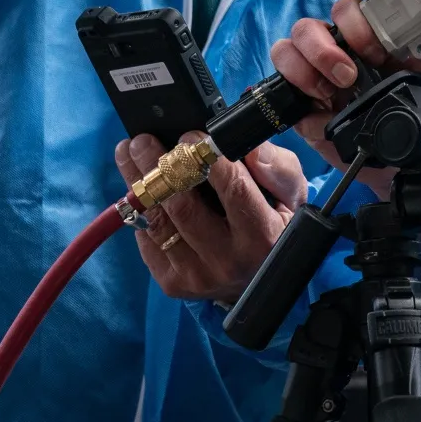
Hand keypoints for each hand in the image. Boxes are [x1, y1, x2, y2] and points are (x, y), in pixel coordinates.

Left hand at [114, 131, 306, 303]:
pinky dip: (142, 211)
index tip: (191, 137)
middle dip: (160, 166)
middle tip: (143, 140)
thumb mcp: (290, 194)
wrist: (259, 278)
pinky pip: (147, 241)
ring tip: (130, 154)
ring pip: (159, 221)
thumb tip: (239, 144)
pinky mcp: (173, 284)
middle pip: (184, 206)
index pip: (233, 190)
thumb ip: (275, 167)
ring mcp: (197, 276)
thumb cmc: (274, 226)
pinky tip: (139, 189)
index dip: (207, 159)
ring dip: (139, 183)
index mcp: (263, 236)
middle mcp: (228, 261)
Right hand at [269, 0, 420, 193]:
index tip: (376, 52)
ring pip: (285, 51)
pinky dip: (298, 105)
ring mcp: (315, 78)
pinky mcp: (303, 109)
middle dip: (322, 50)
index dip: (354, 24)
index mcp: (366, 36)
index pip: (345, 11)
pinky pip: (281, 95)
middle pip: (306, 28)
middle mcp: (336, 51)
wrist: (410, 155)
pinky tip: (322, 119)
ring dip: (302, 70)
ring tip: (327, 94)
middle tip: (348, 77)